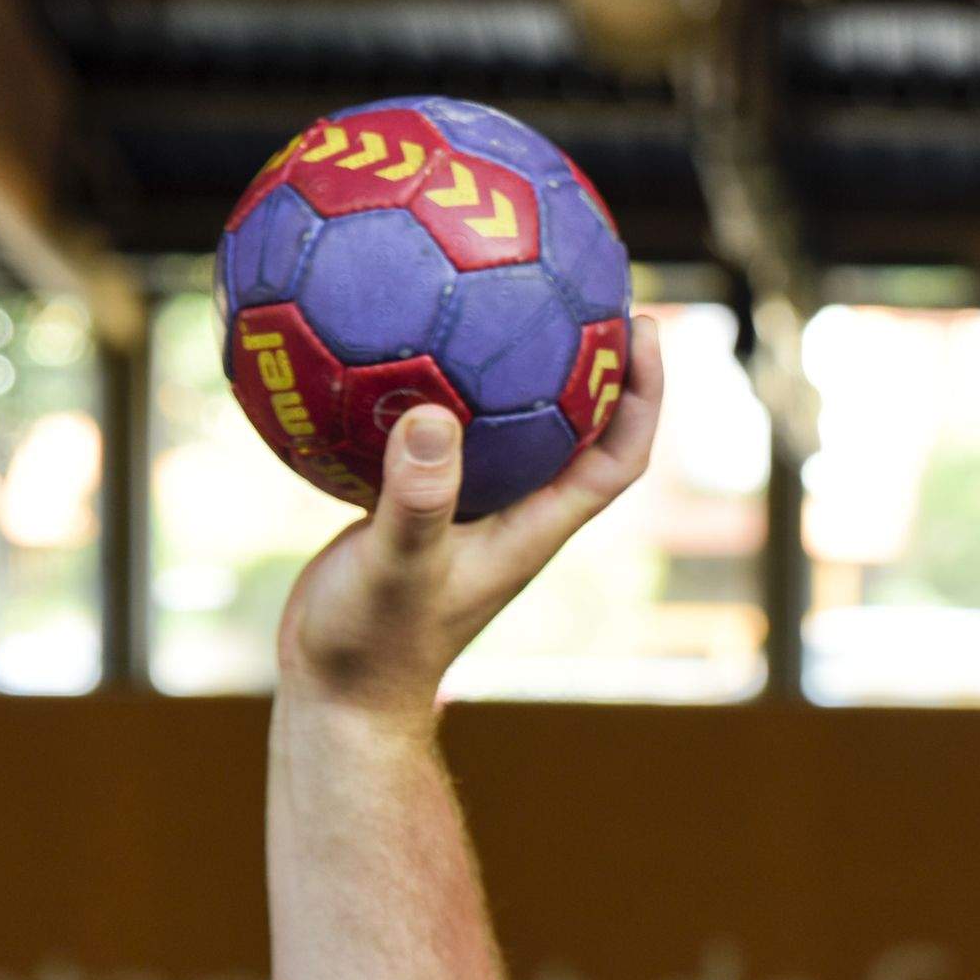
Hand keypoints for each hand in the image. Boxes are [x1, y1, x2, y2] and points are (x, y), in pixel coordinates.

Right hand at [273, 312, 666, 717]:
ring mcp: (467, 511)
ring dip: (512, 368)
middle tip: (583, 286)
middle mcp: (514, 514)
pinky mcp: (418, 507)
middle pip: (576, 427)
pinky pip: (437, 435)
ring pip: (506, 426)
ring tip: (496, 294)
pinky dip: (428, 390)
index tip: (643, 329)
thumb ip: (417, 498)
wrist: (336, 692)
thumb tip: (434, 416)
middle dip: (591, 361)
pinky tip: (391, 342)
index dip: (644, 395)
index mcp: (535, 527)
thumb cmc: (374, 644)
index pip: (618, 456)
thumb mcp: (396, 565)